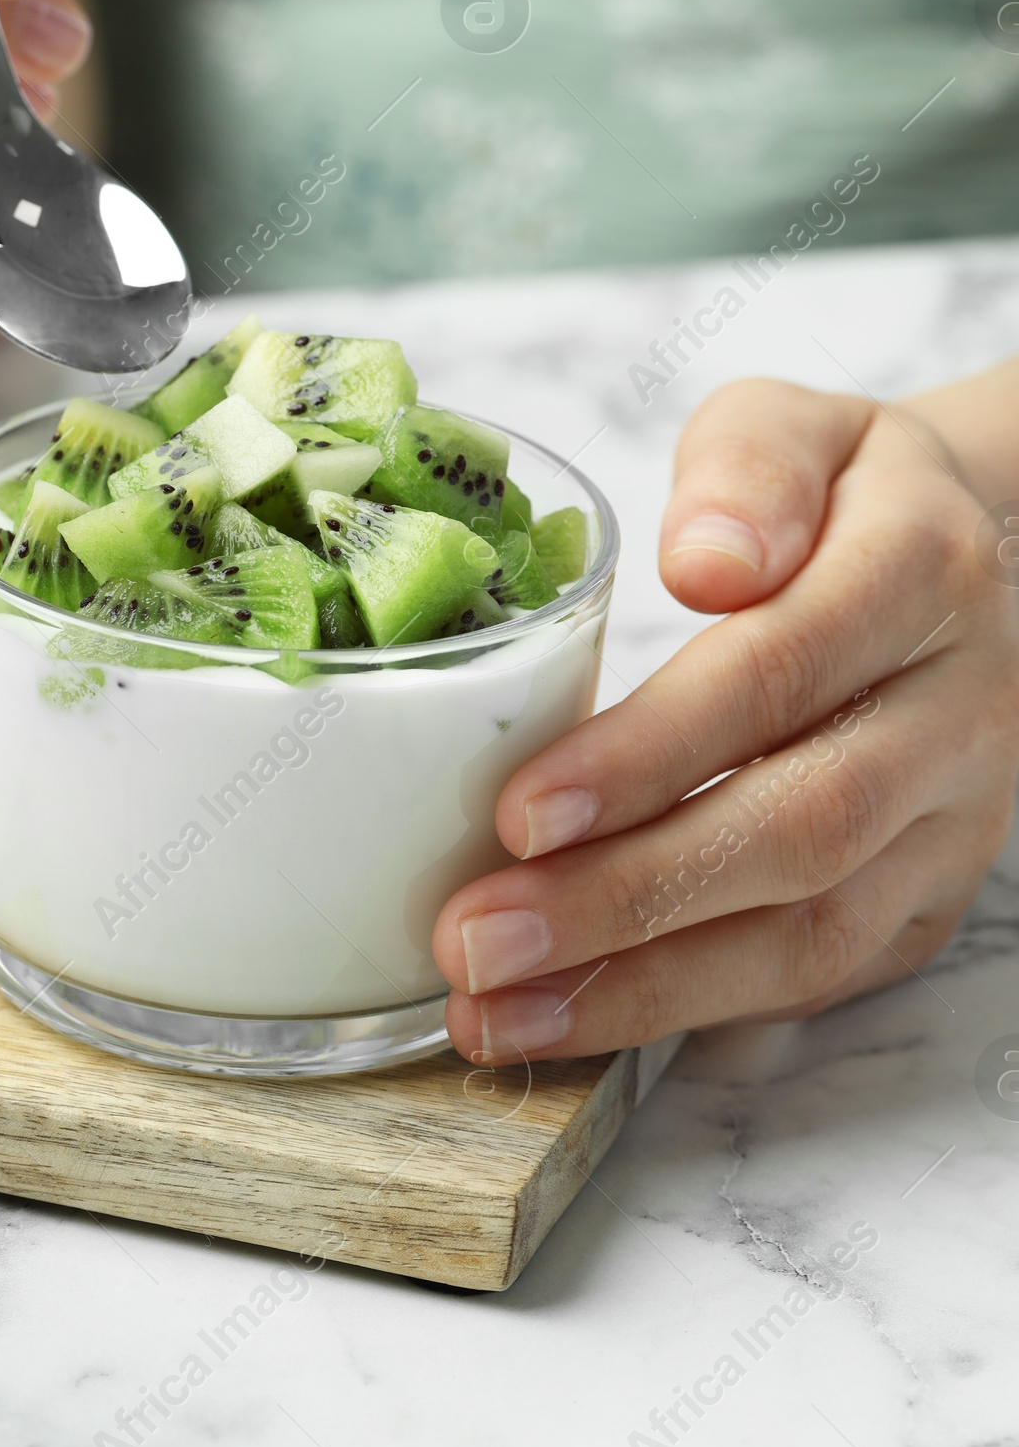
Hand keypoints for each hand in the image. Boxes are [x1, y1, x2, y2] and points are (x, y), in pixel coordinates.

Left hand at [433, 379, 1018, 1061]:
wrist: (971, 564)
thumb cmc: (837, 495)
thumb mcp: (792, 425)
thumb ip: (747, 469)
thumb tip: (707, 560)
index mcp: (920, 574)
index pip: (778, 675)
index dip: (649, 755)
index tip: (521, 808)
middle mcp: (958, 713)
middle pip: (797, 829)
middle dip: (623, 899)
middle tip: (476, 939)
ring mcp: (954, 823)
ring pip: (810, 934)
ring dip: (641, 988)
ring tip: (493, 1008)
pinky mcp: (926, 902)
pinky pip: (815, 980)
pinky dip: (687, 1012)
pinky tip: (571, 1021)